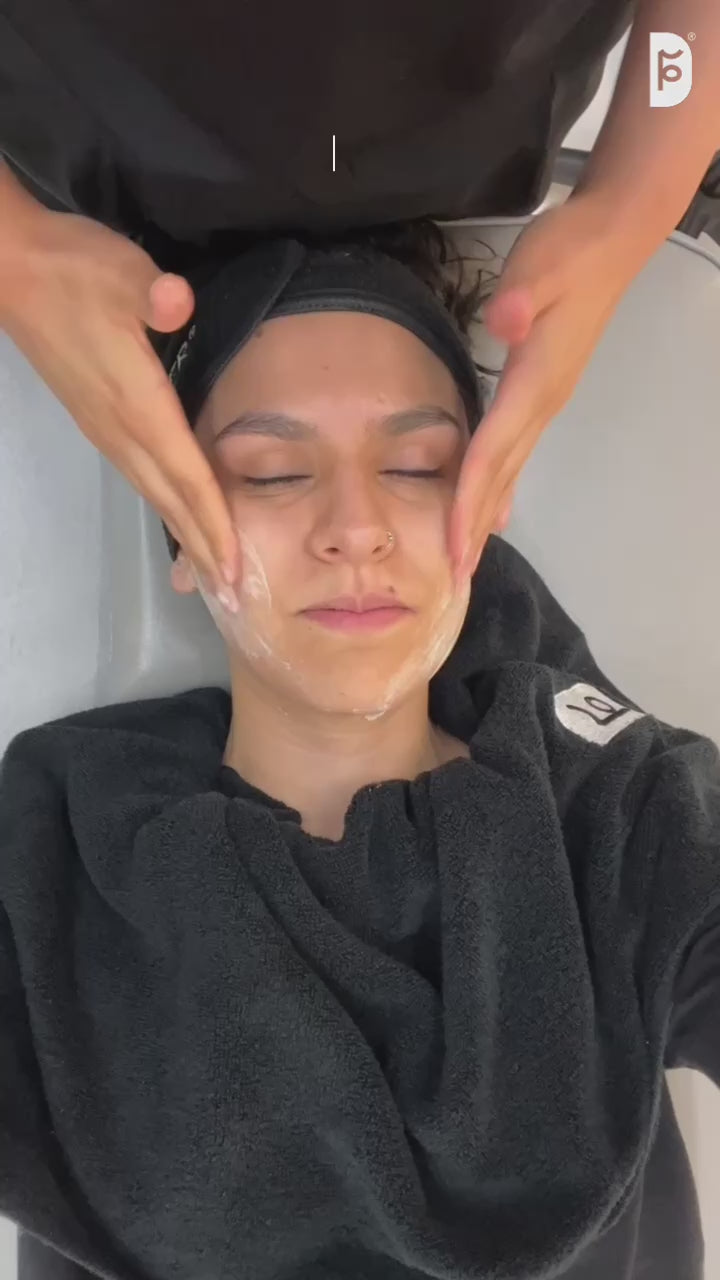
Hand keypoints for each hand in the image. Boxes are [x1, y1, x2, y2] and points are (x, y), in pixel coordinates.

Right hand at [0, 198, 238, 594]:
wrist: (10, 268)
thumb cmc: (70, 268)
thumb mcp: (120, 269)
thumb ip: (151, 291)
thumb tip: (176, 301)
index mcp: (136, 404)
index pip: (186, 476)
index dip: (214, 524)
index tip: (236, 569)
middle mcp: (121, 430)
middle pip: (172, 502)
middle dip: (206, 552)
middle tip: (236, 598)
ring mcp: (106, 429)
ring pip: (155, 495)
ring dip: (187, 537)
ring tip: (214, 575)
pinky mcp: (97, 420)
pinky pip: (142, 478)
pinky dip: (168, 507)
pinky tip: (179, 518)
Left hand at [448, 193, 648, 581]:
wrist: (613, 241)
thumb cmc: (570, 249)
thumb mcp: (539, 264)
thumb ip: (521, 296)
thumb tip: (504, 323)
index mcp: (533, 384)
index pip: (493, 453)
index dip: (469, 501)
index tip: (451, 547)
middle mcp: (541, 405)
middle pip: (502, 478)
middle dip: (474, 529)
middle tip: (453, 580)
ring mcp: (546, 403)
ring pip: (511, 472)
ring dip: (486, 517)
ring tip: (467, 560)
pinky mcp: (544, 393)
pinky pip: (516, 455)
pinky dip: (500, 488)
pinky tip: (493, 511)